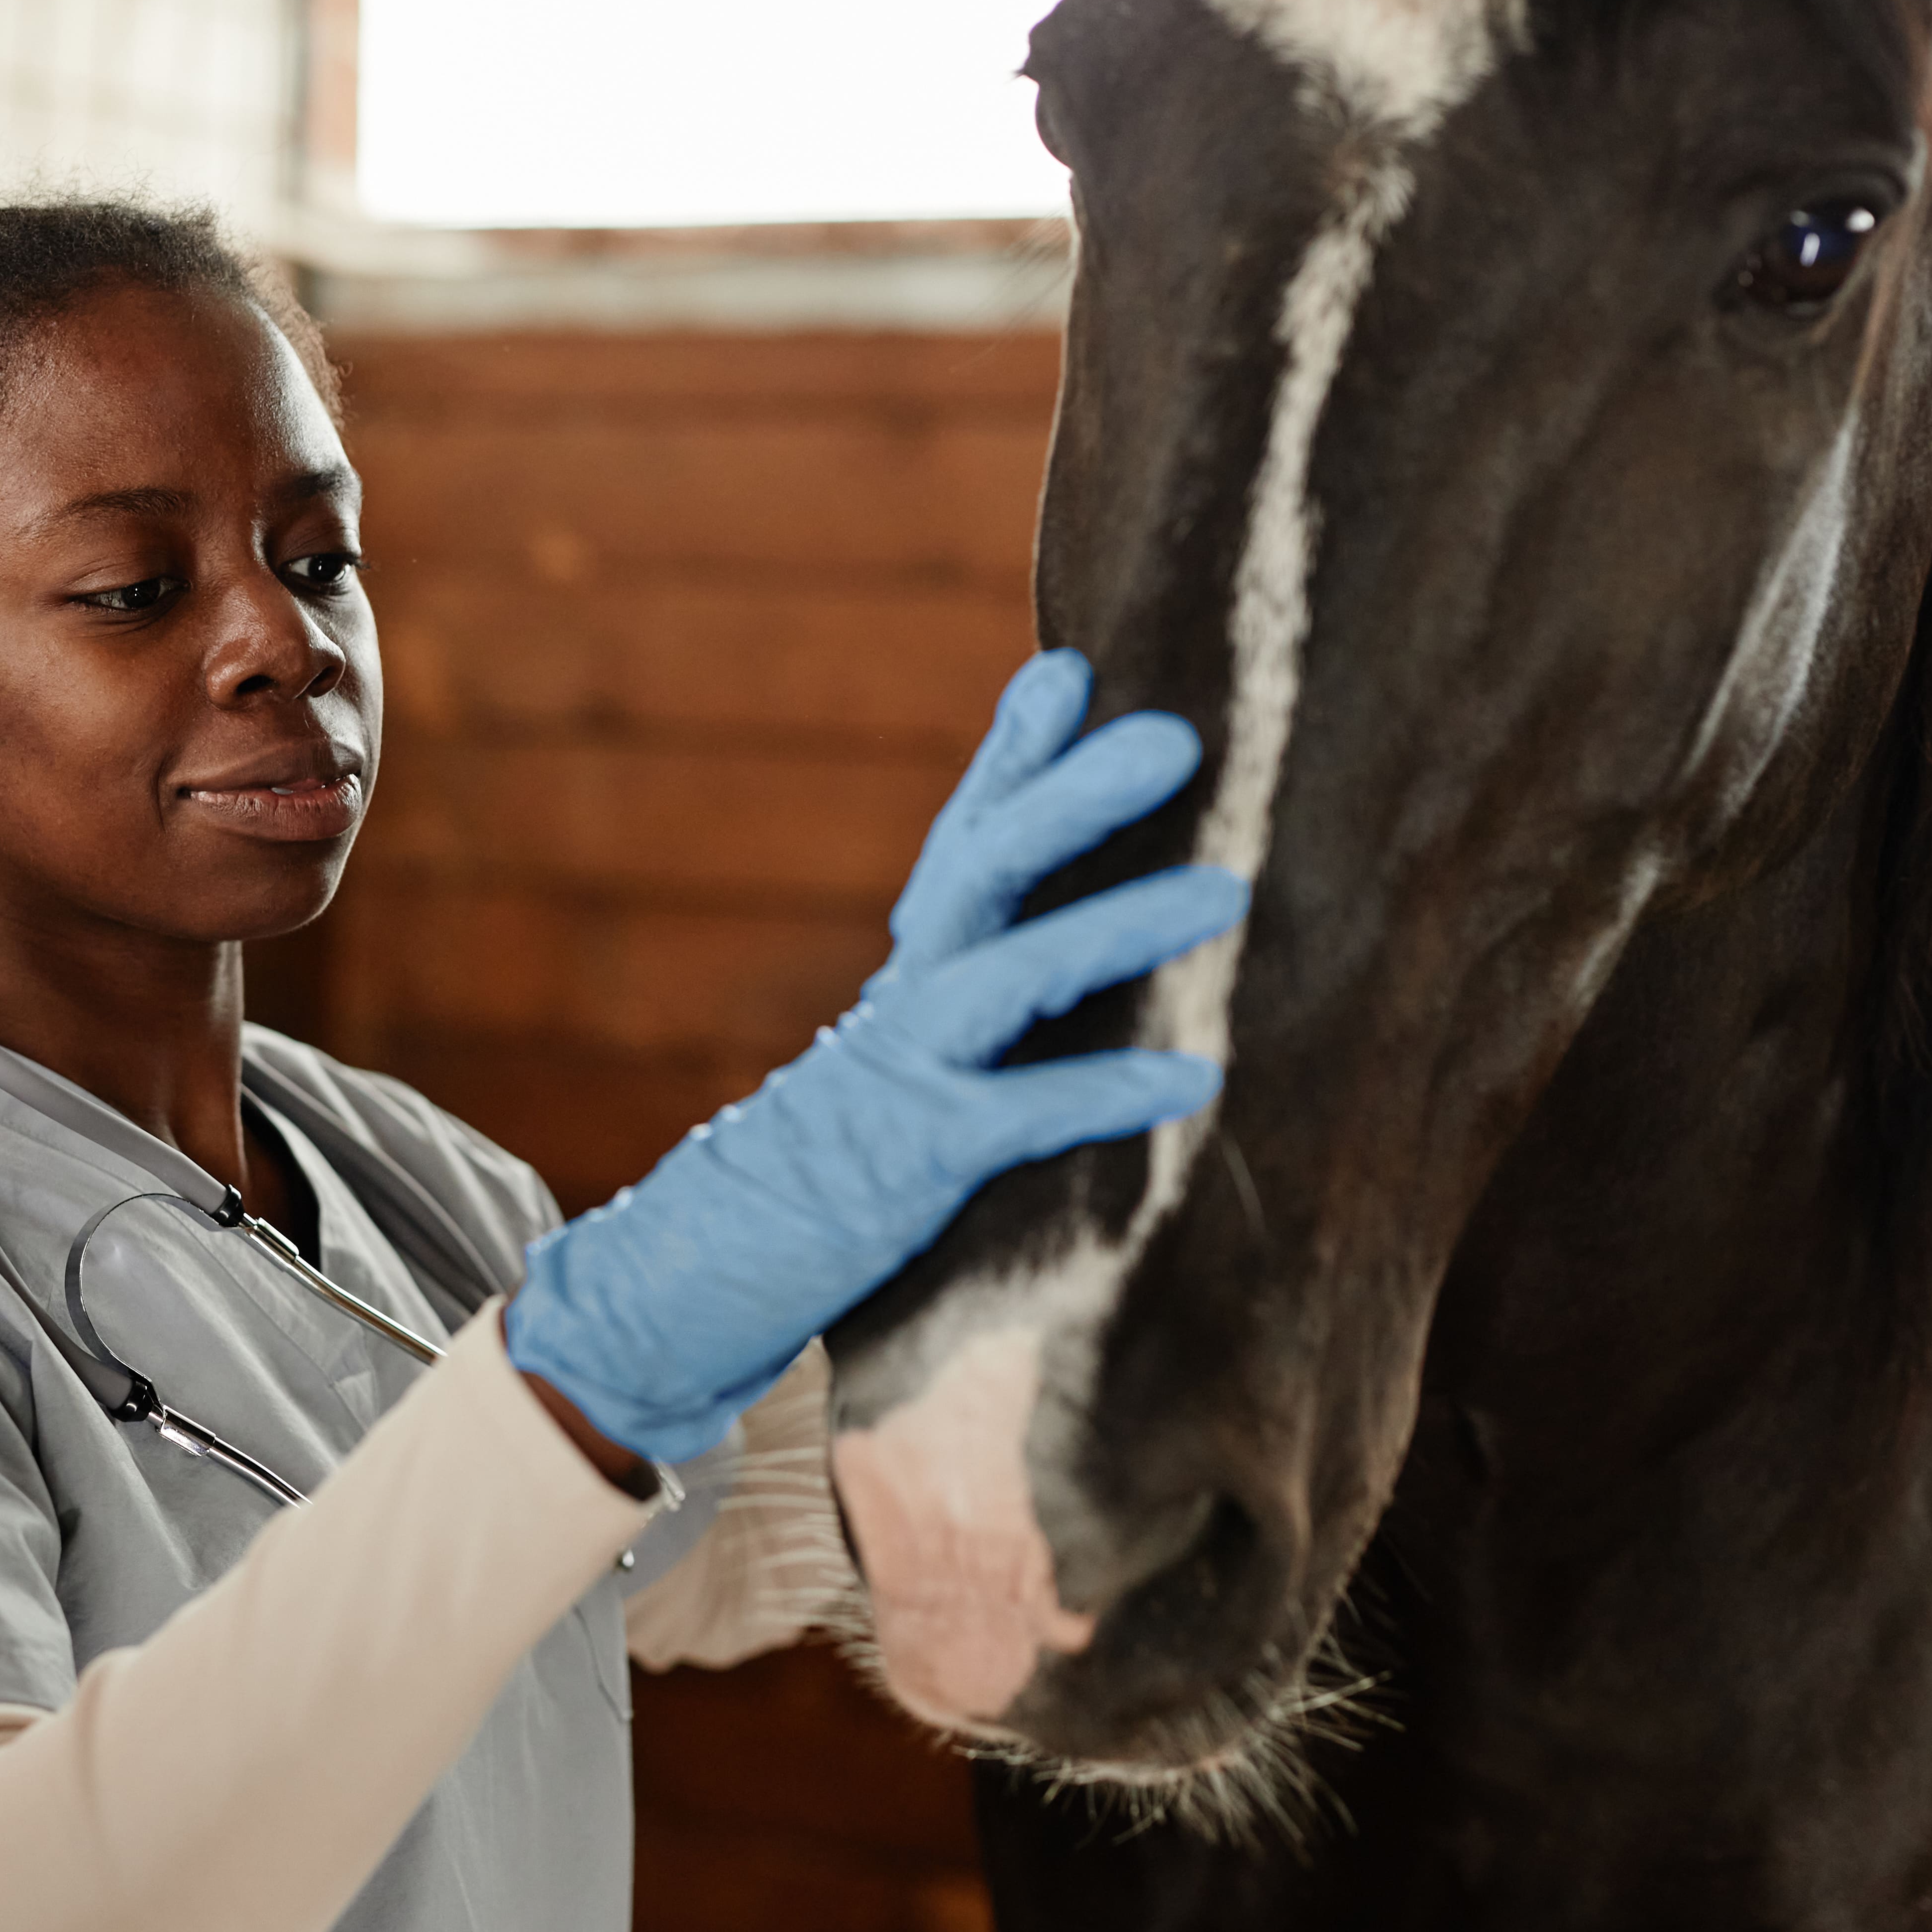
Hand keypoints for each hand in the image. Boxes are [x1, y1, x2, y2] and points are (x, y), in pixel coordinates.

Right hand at [505, 649, 1246, 1462]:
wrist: (706, 1262)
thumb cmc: (840, 1158)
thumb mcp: (909, 1055)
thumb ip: (979, 989)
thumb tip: (1047, 937)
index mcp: (914, 970)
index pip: (967, 837)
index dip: (1016, 755)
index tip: (1070, 669)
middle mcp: (908, 999)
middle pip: (985, 868)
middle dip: (1074, 795)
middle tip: (1173, 735)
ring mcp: (907, 1074)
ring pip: (1010, 975)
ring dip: (1115, 925)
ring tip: (1225, 891)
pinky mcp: (915, 1160)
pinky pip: (1025, 1117)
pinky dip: (1107, 1091)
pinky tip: (1193, 1078)